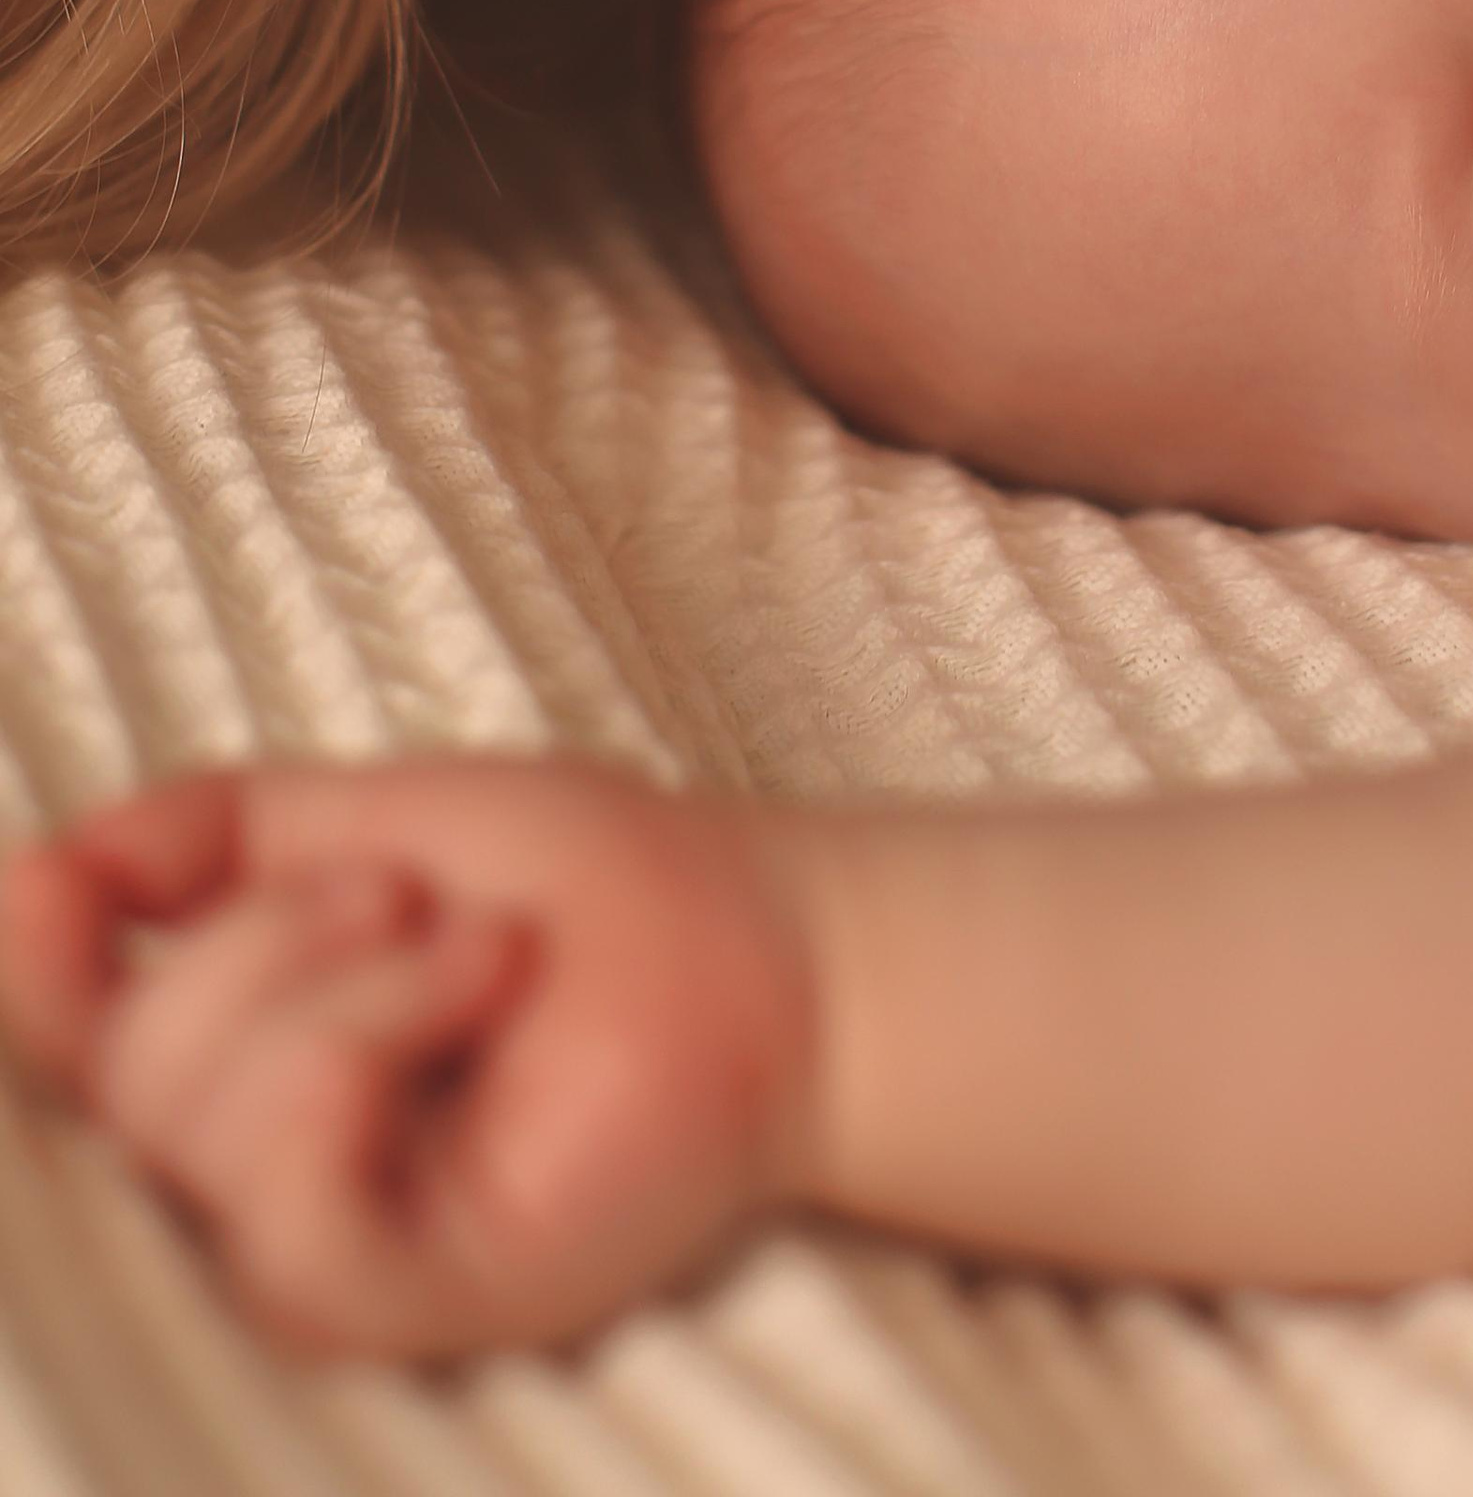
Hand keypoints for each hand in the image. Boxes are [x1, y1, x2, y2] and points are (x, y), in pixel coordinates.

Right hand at [0, 759, 817, 1357]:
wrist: (754, 940)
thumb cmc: (580, 889)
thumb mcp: (369, 816)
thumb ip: (206, 835)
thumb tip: (43, 857)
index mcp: (232, 1069)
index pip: (63, 1051)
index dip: (31, 968)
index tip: (59, 883)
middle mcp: (256, 1179)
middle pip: (131, 1074)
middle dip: (267, 935)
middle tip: (411, 892)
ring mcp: (335, 1252)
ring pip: (207, 1132)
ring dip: (352, 982)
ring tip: (484, 950)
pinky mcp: (421, 1303)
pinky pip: (295, 1238)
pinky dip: (352, 1079)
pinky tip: (462, 1004)